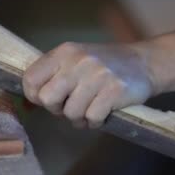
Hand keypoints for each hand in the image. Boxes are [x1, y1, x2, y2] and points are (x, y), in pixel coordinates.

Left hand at [22, 42, 156, 128]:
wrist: (144, 62)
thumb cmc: (104, 64)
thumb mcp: (76, 59)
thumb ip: (54, 74)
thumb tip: (31, 98)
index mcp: (64, 52)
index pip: (31, 78)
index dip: (34, 95)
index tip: (46, 100)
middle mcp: (78, 61)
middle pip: (47, 99)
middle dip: (56, 108)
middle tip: (69, 105)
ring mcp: (97, 75)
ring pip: (70, 113)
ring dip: (79, 118)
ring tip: (89, 109)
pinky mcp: (114, 91)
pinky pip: (92, 118)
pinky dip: (95, 121)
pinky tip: (102, 112)